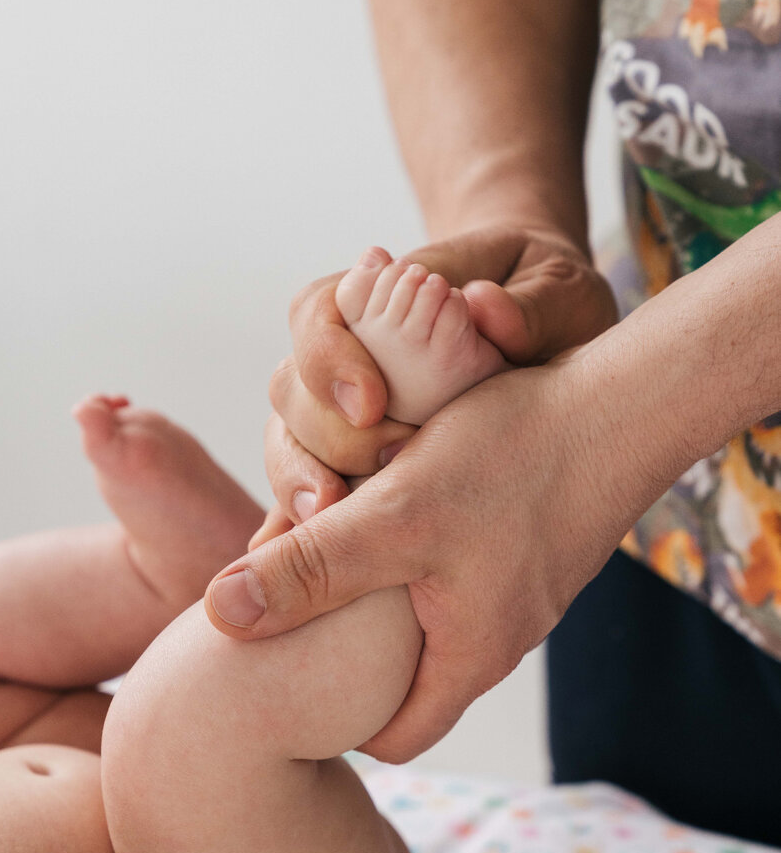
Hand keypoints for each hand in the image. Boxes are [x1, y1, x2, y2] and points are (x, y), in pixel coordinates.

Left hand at [206, 352, 631, 761]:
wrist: (623, 404)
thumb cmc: (516, 460)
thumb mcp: (395, 516)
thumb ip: (311, 569)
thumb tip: (222, 616)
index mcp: (470, 657)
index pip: (395, 737)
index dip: (336, 720)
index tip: (293, 671)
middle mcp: (499, 637)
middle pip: (406, 674)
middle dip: (347, 641)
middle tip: (297, 588)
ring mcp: (518, 593)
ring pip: (426, 615)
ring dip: (378, 584)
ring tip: (336, 531)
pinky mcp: (527, 547)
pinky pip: (455, 570)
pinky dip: (415, 547)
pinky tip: (392, 495)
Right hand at [249, 225, 615, 547]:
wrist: (562, 339)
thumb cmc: (554, 303)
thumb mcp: (559, 293)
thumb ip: (530, 305)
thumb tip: (482, 307)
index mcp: (380, 293)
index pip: (317, 313)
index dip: (328, 357)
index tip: (371, 403)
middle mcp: (347, 355)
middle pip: (291, 392)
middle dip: (320, 437)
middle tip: (373, 474)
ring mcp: (347, 413)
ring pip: (291, 445)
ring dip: (302, 486)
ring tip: (331, 524)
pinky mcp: (363, 468)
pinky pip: (313, 499)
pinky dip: (303, 531)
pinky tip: (305, 559)